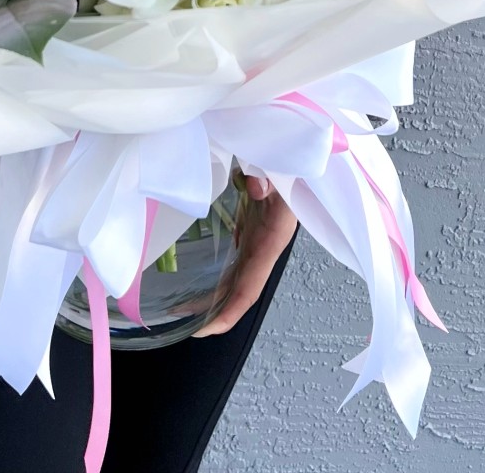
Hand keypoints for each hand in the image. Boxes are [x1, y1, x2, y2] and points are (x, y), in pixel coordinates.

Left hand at [191, 176, 297, 337]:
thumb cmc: (295, 165)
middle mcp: (265, 246)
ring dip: (212, 294)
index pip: (250, 288)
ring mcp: (258, 238)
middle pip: (238, 290)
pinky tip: (199, 274)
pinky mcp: (253, 227)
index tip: (205, 329)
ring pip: (235, 276)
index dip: (230, 312)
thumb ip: (269, 179)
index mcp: (272, 240)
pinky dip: (217, 272)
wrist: (303, 153)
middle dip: (213, 311)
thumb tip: (255, 187)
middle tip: (181, 322)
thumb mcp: (284, 171)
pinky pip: (234, 258)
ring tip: (181, 305)